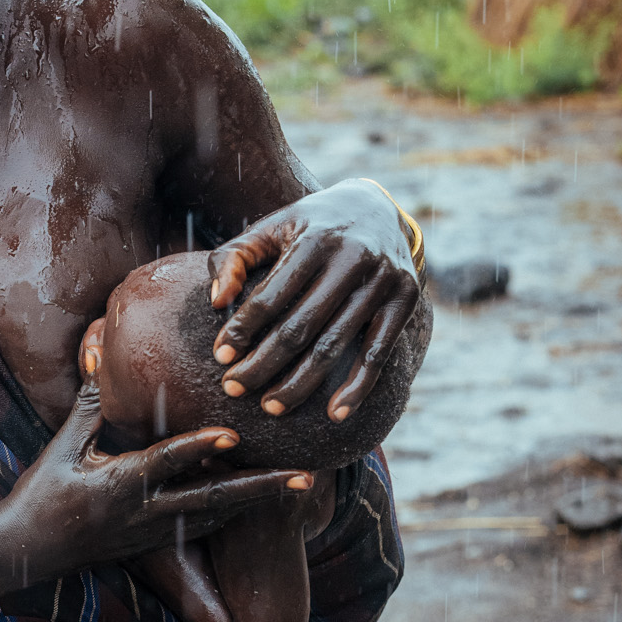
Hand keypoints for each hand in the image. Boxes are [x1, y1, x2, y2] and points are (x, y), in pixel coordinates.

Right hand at [0, 379, 310, 596]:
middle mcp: (144, 513)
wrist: (26, 551)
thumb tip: (102, 351)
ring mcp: (153, 533)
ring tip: (298, 485)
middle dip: (260, 489)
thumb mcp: (62, 445)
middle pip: (213, 500)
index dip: (201, 447)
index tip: (236, 435)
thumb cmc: (41, 492)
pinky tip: (257, 499)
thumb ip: (91, 403)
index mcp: (119, 485)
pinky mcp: (154, 543)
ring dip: (256, 501)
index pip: (167, 463)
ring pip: (216, 517)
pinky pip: (203, 526)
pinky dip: (232, 511)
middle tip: (305, 478)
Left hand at [208, 180, 419, 419]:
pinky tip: (335, 414)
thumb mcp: (270, 228)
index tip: (220, 358)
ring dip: (301, 383)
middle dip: (264, 363)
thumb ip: (233, 258)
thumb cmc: (309, 227)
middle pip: (301, 326)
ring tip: (271, 407)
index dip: (243, 329)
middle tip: (234, 389)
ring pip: (335, 345)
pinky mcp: (406, 301)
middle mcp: (354, 258)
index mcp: (316, 239)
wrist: (378, 208)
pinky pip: (378, 353)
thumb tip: (216, 302)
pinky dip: (358, 387)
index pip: (272, 295)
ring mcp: (384, 281)